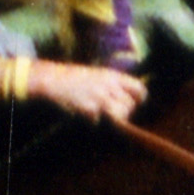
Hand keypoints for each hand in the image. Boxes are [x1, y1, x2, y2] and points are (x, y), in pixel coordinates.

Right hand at [27, 60, 146, 124]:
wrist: (55, 79)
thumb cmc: (76, 78)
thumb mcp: (99, 74)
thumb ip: (114, 84)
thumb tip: (128, 97)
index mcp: (113, 76)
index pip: (138, 88)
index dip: (139, 99)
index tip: (135, 103)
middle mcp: (109, 86)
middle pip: (130, 105)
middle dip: (124, 111)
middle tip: (113, 111)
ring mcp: (100, 97)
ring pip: (120, 113)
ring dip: (114, 118)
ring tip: (103, 114)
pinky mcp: (89, 108)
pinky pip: (100, 119)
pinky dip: (94, 120)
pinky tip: (86, 114)